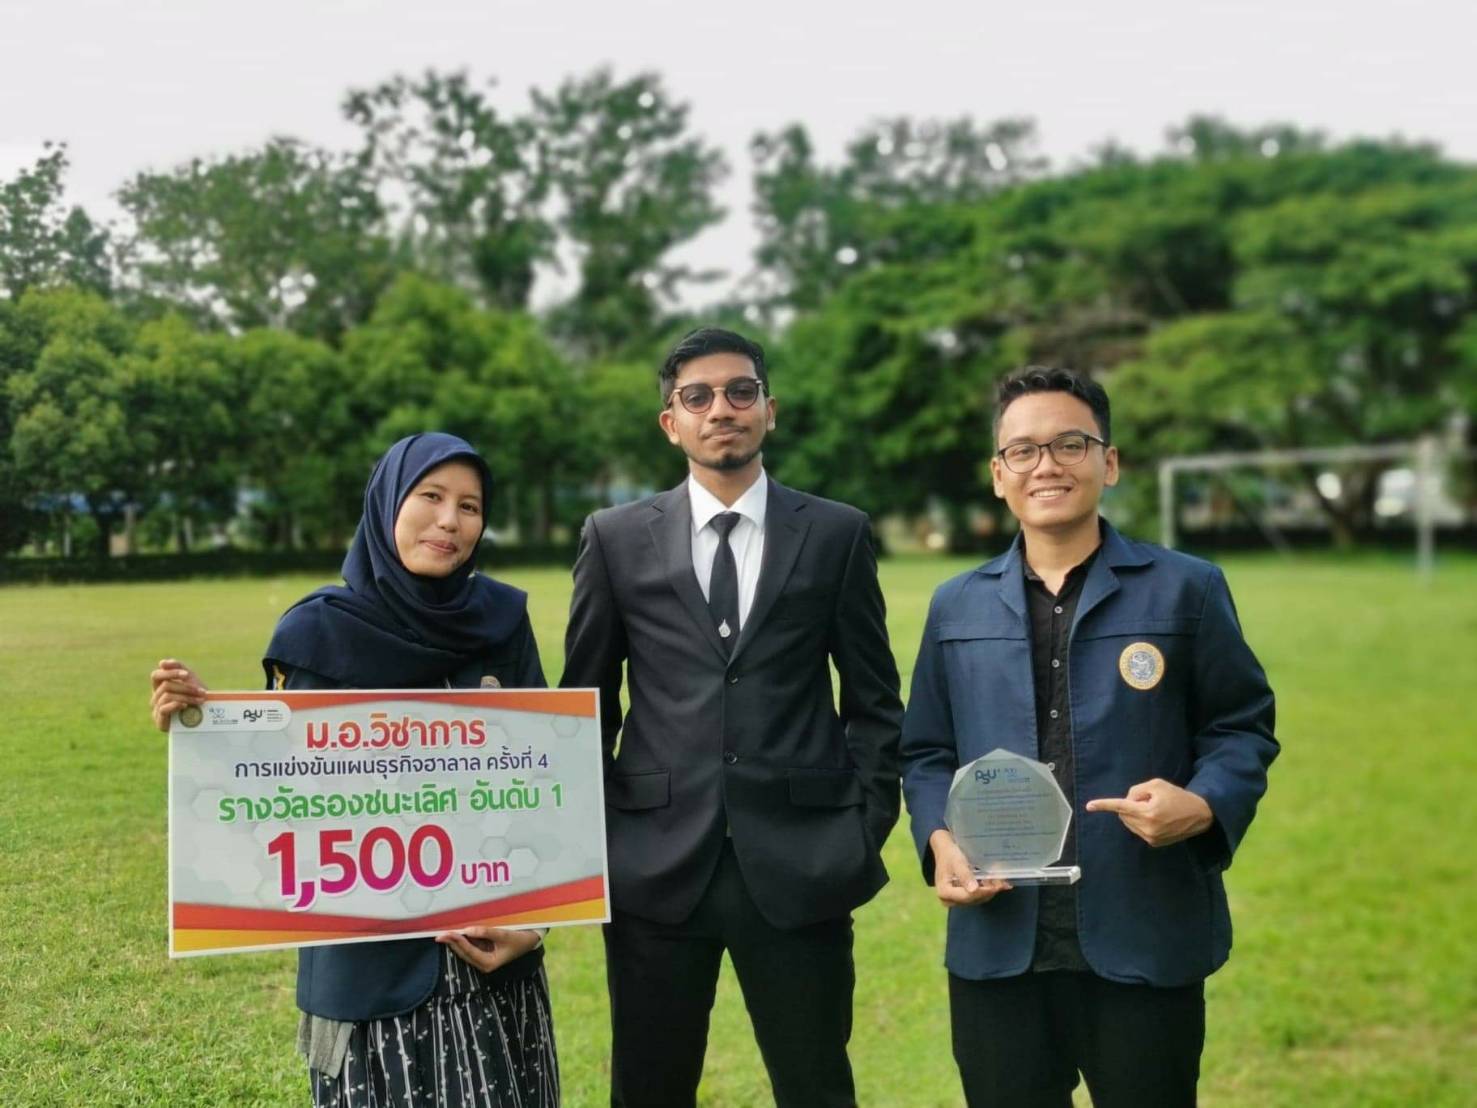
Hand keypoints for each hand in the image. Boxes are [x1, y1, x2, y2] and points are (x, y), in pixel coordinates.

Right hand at [150, 658, 207, 731]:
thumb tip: (161, 662)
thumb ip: (178, 668)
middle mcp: (156, 697)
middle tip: (201, 691)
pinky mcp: (159, 720)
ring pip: (167, 696)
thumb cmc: (196, 697)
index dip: (170, 673)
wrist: (204, 719)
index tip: (187, 675)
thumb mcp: (190, 680)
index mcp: (160, 687)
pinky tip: (185, 705)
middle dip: (186, 687)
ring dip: (186, 696)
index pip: (156, 675)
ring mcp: (156, 709)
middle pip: (165, 685)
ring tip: (201, 700)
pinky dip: (176, 705)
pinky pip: (163, 708)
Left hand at [435, 926, 540, 972]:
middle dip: (452, 943)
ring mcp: (483, 957)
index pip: (470, 951)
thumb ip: (486, 932)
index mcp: (489, 963)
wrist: (529, 940)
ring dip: (456, 941)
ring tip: (445, 933)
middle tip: (440, 934)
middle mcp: (483, 963)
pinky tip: (456, 932)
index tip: (448, 934)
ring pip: (465, 949)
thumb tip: (468, 930)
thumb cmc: (518, 939)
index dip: (458, 942)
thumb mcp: (504, 935)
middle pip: (464, 953)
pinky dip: (463, 939)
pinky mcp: (483, 951)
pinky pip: (470, 945)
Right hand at [929, 829, 1010, 905]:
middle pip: (973, 899)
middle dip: (988, 891)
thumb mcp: (957, 862)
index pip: (967, 896)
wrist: (945, 850)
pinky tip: (996, 883)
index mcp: (944, 892)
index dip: (983, 892)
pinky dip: (987, 890)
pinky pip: (977, 896)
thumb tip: (974, 890)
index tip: (996, 886)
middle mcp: (948, 900)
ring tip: (1001, 882)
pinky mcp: (962, 897)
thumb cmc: (950, 855)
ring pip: (977, 899)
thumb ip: (965, 875)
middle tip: (1002, 883)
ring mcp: (956, 900)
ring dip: (989, 891)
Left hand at [1085, 779, 1213, 847]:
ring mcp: (1151, 838)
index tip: (1089, 806)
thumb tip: (1126, 802)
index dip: (1104, 805)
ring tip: (1155, 809)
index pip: (1121, 807)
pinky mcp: (1155, 844)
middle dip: (1130, 805)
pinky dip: (1141, 822)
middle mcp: (1147, 828)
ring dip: (1134, 814)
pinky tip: (1157, 819)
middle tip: (1148, 800)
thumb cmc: (1178, 796)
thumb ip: (1136, 791)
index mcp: (1147, 812)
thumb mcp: (1157, 785)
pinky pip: (1138, 830)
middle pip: (1123, 815)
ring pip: (1129, 823)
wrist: (1200, 814)